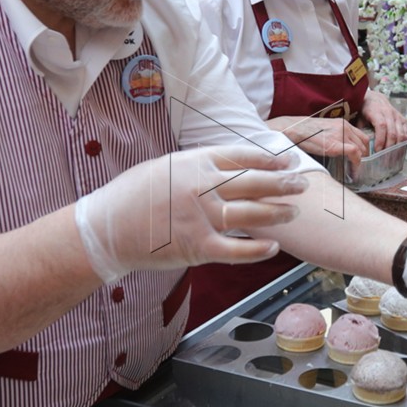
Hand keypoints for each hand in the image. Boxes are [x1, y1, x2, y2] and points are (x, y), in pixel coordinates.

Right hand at [75, 145, 307, 282]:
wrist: (104, 229)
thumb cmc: (131, 197)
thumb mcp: (165, 167)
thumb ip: (196, 167)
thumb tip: (224, 165)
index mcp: (194, 163)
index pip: (242, 156)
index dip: (269, 158)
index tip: (288, 160)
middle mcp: (201, 186)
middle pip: (253, 182)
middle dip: (283, 182)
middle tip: (303, 183)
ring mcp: (201, 217)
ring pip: (251, 213)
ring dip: (278, 212)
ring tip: (295, 211)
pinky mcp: (197, 247)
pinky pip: (236, 249)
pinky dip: (257, 249)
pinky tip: (274, 246)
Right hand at [273, 115, 368, 163]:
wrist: (293, 129)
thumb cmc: (305, 132)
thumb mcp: (326, 130)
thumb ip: (337, 136)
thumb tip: (343, 149)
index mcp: (343, 123)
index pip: (362, 136)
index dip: (364, 148)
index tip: (362, 157)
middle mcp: (344, 127)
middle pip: (364, 143)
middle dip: (364, 155)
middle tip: (360, 165)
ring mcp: (340, 135)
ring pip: (361, 148)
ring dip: (360, 160)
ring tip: (356, 168)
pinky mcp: (335, 145)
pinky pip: (354, 153)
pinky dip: (357, 162)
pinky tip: (353, 169)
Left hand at [358, 91, 406, 151]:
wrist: (375, 99)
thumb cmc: (366, 110)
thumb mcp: (360, 118)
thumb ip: (361, 131)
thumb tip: (364, 146)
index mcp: (377, 111)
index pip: (382, 126)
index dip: (381, 139)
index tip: (377, 150)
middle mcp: (389, 113)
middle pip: (393, 132)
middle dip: (389, 147)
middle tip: (384, 157)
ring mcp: (398, 116)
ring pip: (401, 134)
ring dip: (397, 147)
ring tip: (392, 156)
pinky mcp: (403, 120)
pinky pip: (406, 133)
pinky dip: (403, 143)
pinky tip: (398, 150)